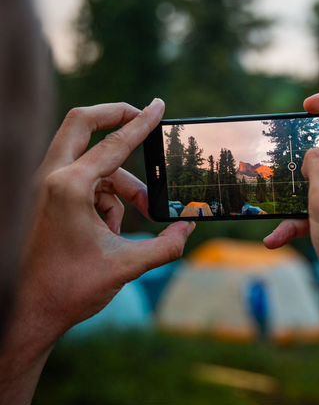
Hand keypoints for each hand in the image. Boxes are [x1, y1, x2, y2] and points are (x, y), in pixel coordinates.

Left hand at [0, 99, 194, 403]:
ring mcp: (44, 186)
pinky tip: (111, 231)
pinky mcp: (47, 197)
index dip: (142, 124)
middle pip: (82, 123)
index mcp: (68, 188)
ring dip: (120, 183)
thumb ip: (165, 245)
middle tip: (143, 117)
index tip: (159, 106)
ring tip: (136, 219)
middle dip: (115, 117)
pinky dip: (106, 198)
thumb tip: (189, 227)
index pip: (114, 144)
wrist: (27, 313)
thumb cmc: (68, 289)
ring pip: (92, 162)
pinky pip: (86, 181)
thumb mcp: (127, 266)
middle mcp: (50, 178)